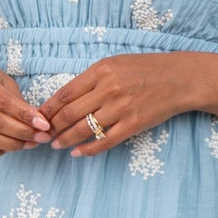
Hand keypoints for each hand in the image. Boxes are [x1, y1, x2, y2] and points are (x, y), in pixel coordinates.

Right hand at [0, 60, 50, 157]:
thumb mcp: (1, 79)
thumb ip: (17, 99)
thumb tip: (38, 122)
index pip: (3, 101)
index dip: (25, 115)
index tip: (44, 124)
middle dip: (22, 133)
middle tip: (41, 138)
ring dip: (12, 145)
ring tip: (29, 144)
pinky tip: (9, 148)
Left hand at [39, 54, 194, 155]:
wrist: (179, 79)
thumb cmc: (145, 70)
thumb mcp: (115, 64)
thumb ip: (91, 79)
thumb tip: (66, 98)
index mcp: (101, 71)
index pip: (65, 93)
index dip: (48, 108)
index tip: (38, 117)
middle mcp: (108, 89)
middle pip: (70, 113)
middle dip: (52, 128)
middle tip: (43, 135)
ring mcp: (121, 108)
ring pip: (83, 130)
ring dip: (65, 140)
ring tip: (56, 146)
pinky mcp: (133, 125)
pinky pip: (104, 141)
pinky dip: (87, 150)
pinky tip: (77, 153)